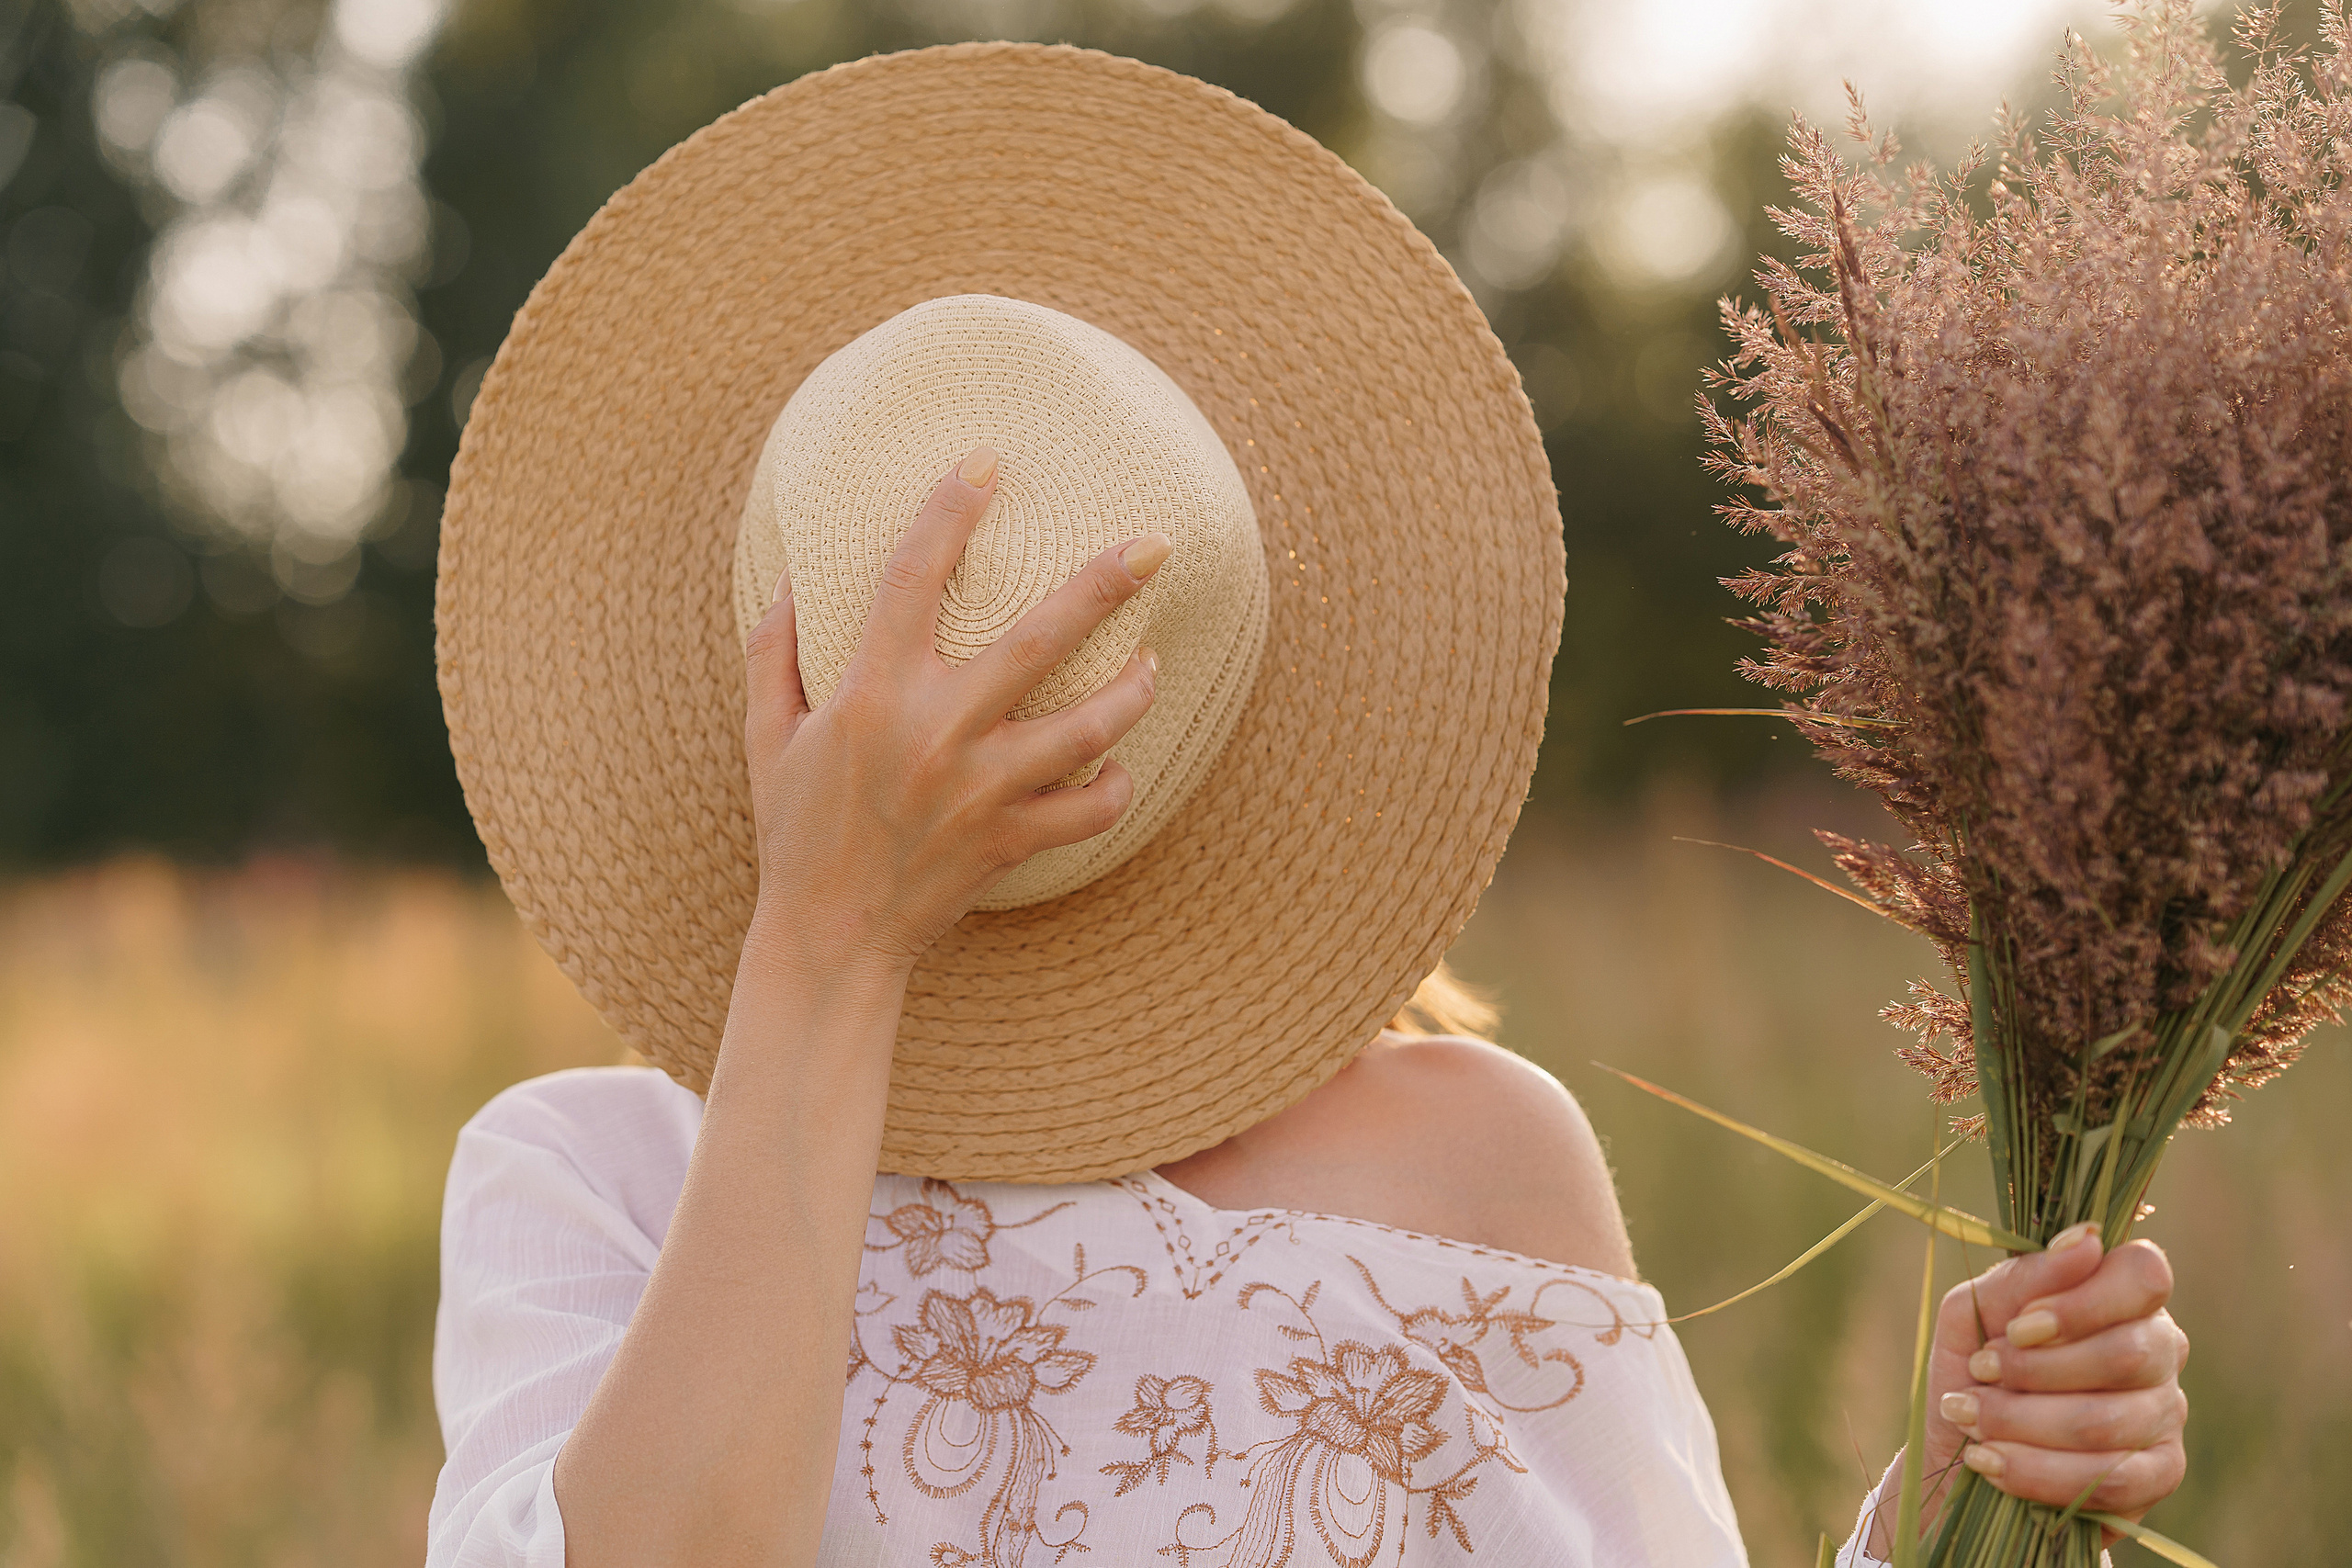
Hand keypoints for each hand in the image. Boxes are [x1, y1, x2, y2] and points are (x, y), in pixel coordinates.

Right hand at [740, 444, 1165, 978]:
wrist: (828, 937)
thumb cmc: (795, 829)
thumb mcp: (768, 734)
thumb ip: (775, 648)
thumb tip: (788, 571)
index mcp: (870, 694)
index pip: (912, 577)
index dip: (950, 511)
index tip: (986, 461)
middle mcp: (935, 732)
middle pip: (1040, 639)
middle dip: (1104, 582)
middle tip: (1157, 541)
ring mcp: (980, 789)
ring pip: (1088, 726)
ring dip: (1134, 690)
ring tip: (1151, 665)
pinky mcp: (1009, 840)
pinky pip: (1091, 810)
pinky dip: (1115, 786)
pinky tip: (1117, 764)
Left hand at [1868, 1223, 2189, 1554]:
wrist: (1956, 1455)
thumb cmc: (1973, 1371)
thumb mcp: (1973, 1314)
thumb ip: (2024, 1277)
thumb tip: (2086, 1241)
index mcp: (2121, 1295)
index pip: (2144, 1275)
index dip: (2082, 1302)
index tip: (2018, 1327)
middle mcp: (2159, 1348)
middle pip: (2127, 1354)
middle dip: (2036, 1370)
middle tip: (1979, 1372)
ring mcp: (2167, 1412)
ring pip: (2109, 1421)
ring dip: (2022, 1422)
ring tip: (1970, 1419)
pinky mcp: (2161, 1473)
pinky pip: (2113, 1479)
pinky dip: (2039, 1472)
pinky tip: (1991, 1461)